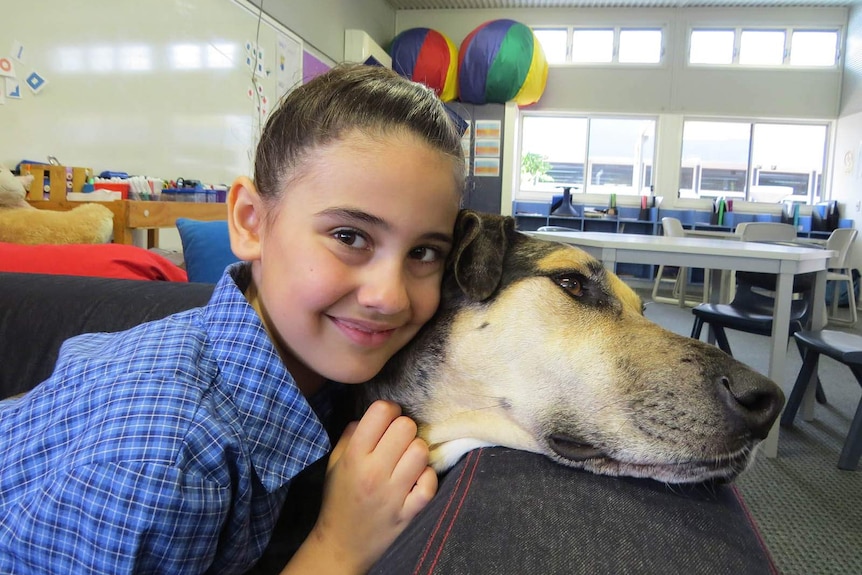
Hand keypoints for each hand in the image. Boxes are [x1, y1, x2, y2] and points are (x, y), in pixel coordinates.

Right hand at [282, 400, 436, 574]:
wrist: (342, 544)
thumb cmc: (338, 498)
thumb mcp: (334, 463)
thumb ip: (350, 435)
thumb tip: (372, 415)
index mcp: (354, 457)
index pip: (381, 412)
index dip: (389, 410)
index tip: (388, 420)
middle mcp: (374, 472)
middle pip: (406, 427)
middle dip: (404, 428)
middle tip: (398, 440)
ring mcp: (393, 494)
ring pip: (421, 451)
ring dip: (417, 451)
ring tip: (407, 459)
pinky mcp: (408, 512)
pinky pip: (430, 483)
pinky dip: (427, 477)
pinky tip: (417, 478)